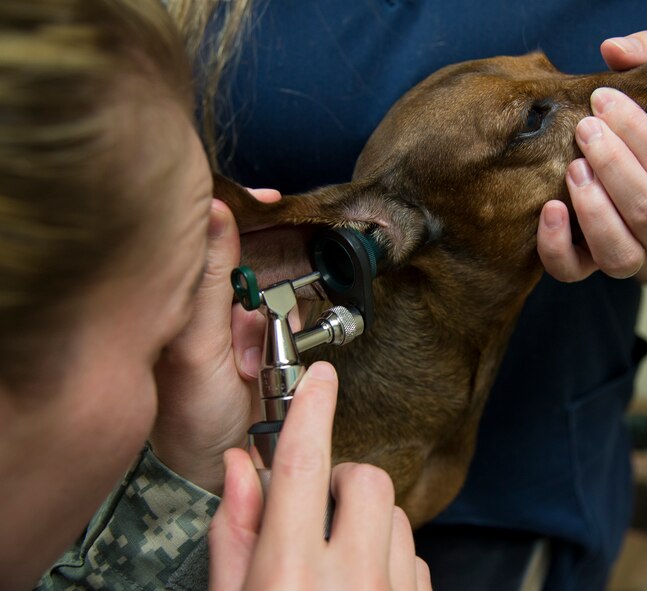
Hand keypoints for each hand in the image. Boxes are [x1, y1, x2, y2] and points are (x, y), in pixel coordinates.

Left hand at [151, 188, 281, 493]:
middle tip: (267, 309)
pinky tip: (270, 360)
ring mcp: (229, 318)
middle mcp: (199, 299)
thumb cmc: (190, 414)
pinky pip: (285, 313)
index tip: (271, 200)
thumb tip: (212, 210)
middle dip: (270, 275)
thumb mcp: (200, 345)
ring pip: (271, 285)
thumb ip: (210, 279)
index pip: (204, 230)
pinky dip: (290, 330)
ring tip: (258, 356)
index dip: (238, 210)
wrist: (219, 467)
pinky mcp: (257, 337)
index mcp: (173, 292)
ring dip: (279, 314)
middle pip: (245, 253)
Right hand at [208, 362, 431, 590]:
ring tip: (338, 560)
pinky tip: (362, 584)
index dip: (312, 412)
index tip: (320, 379)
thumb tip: (241, 466)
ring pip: (396, 516)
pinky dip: (389, 560)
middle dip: (342, 480)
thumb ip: (235, 535)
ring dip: (368, 524)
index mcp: (289, 576)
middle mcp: (349, 583)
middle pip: (366, 480)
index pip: (303, 467)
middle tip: (318, 513)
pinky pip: (416, 558)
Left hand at [537, 31, 646, 281]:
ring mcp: (634, 253)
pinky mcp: (592, 265)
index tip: (603, 99)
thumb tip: (614, 49)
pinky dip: (558, 246)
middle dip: (614, 167)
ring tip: (573, 169)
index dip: (639, 133)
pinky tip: (548, 210)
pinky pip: (575, 273)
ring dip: (594, 211)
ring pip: (620, 252)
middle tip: (585, 129)